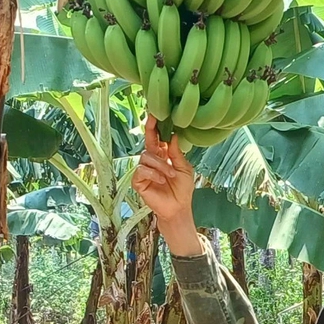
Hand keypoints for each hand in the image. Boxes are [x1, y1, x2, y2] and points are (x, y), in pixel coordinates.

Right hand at [131, 118, 203, 256]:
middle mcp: (152, 161)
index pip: (156, 139)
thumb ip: (177, 153)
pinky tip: (160, 179)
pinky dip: (152, 173)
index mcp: (163, 156)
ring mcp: (144, 171)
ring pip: (146, 157)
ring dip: (160, 165)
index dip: (154, 127)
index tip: (155, 114)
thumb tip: (174, 135)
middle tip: (153, 121)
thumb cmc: (182, 189)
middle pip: (147, 142)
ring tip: (170, 175)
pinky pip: (141, 170)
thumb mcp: (184, 168)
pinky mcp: (139, 182)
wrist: (179, 208)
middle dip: (150, 131)